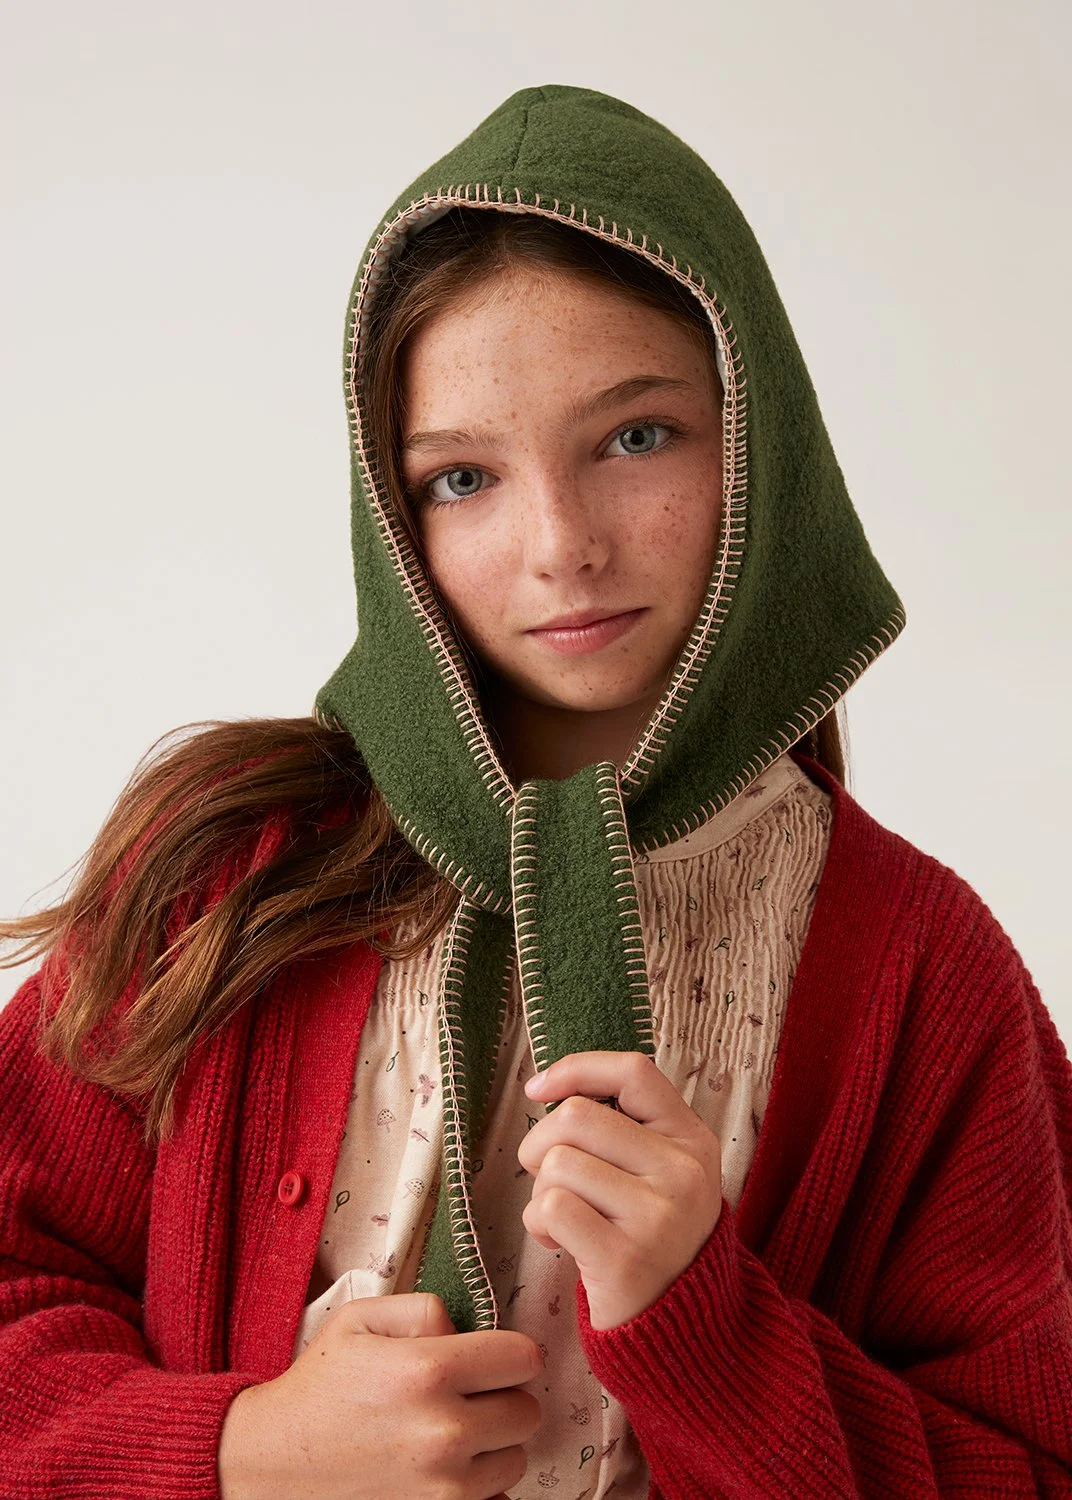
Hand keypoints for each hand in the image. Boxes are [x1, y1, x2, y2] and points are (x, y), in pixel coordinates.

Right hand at [218, 1292, 541, 1499]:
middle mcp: (444, 1432)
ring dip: (493, 1445)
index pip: (525, 1358)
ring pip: (515, 1460)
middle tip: (470, 1396)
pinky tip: (443, 1467)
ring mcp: (443, 1488)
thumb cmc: (319, 1387)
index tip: (495, 1357)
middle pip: (528, 1412)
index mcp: (428, 1370)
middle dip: (504, 1398)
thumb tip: (470, 1332)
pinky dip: (475, 1483)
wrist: (272, 1465)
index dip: (512, 1353)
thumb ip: (426, 1310)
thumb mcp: (362, 1320)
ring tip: (451, 1432)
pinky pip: (490, 1499)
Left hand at [518, 1050, 723, 1330]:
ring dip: (541, 1191)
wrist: (684, 1329)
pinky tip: (559, 1243)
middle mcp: (683, 1171)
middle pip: (577, 1117)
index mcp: (692, 1139)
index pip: (633, 1072)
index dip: (577, 1068)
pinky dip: (539, 1223)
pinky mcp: (625, 1258)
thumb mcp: (661, 1171)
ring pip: (558, 1163)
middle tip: (549, 1178)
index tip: (538, 1088)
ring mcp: (658, 1216)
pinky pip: (551, 1208)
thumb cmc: (650, 1234)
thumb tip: (545, 1086)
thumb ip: (623, 1126)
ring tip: (565, 1218)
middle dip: (541, 1143)